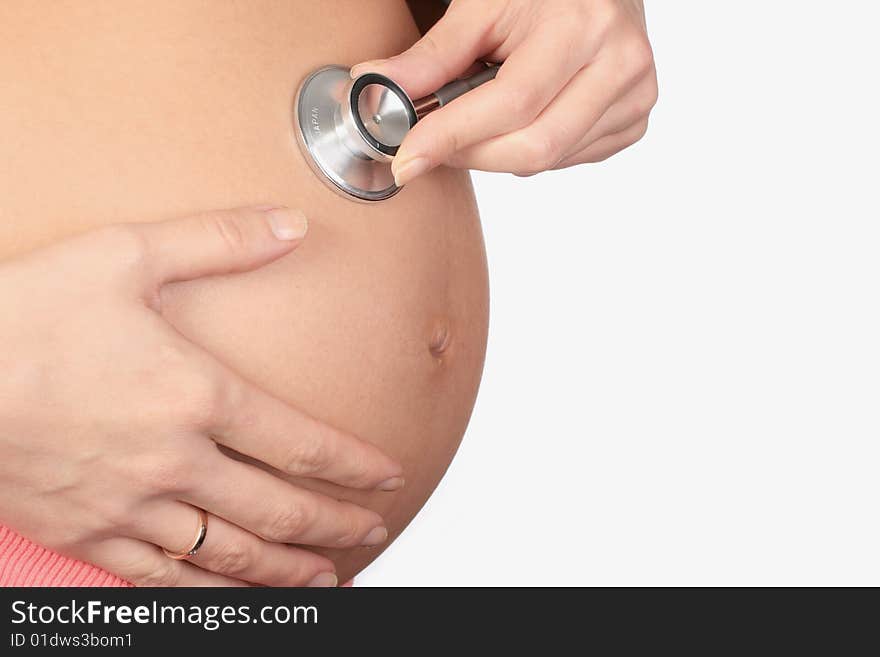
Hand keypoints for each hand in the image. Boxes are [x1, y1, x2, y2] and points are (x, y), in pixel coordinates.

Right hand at [0, 206, 403, 586]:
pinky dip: (209, 594)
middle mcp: (174, 463)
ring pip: (231, 557)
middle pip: (280, 511)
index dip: (355, 465)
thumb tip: (289, 226)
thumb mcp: (125, 255)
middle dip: (337, 527)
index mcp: (196, 396)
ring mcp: (130, 508)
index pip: (304, 444)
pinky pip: (163, 580)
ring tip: (326, 581)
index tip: (389, 476)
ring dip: (287, 572)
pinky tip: (233, 596)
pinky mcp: (87, 535)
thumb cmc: (23, 314)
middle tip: (375, 532)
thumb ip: (218, 241)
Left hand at [352, 0, 656, 182]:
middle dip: (471, 155)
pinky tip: (521, 121)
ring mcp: (634, 96)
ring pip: (549, 161)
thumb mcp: (483, 5)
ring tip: (478, 120)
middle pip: (533, 146)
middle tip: (433, 145)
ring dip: (498, 154)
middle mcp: (620, 63)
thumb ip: (433, 55)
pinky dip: (532, 153)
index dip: (452, 136)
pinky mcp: (634, 121)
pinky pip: (569, 161)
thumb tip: (374, 85)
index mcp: (583, 24)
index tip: (407, 158)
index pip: (512, 102)